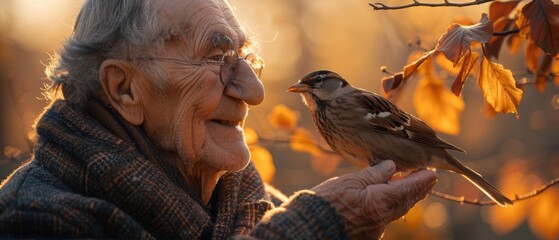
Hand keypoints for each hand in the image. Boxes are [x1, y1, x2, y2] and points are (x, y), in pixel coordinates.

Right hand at [312, 160, 436, 238]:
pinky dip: (387, 207)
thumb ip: (372, 174)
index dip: (422, 180)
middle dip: (415, 189)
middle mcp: (382, 218)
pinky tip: (382, 201)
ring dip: (402, 198)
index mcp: (381, 202)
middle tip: (424, 178)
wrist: (310, 229)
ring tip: (405, 186)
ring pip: (394, 211)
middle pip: (405, 201)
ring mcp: (374, 230)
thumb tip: (391, 166)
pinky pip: (382, 219)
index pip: (409, 188)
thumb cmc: (327, 203)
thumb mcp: (350, 182)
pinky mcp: (365, 236)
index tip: (432, 173)